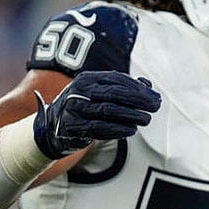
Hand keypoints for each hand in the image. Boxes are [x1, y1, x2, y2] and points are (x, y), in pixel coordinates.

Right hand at [33, 71, 161, 158]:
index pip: (116, 80)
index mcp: (87, 79)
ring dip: (130, 115)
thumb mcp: (100, 94)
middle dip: (138, 100)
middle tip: (155, 107)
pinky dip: (116, 129)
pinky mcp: (71, 127)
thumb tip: (147, 86)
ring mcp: (73, 109)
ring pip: (106, 111)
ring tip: (146, 119)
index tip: (155, 97)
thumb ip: (122, 89)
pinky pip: (97, 128)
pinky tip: (131, 130)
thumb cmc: (84, 108)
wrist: (53, 126)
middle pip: (113, 93)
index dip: (138, 88)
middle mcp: (78, 91)